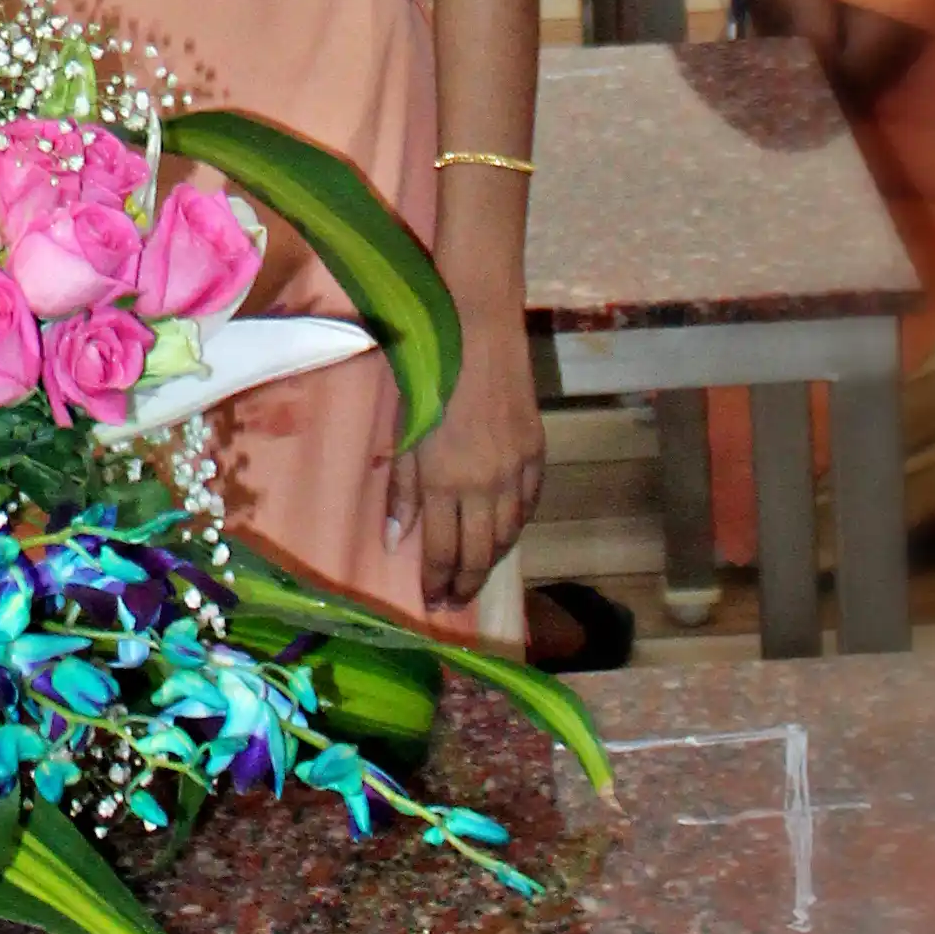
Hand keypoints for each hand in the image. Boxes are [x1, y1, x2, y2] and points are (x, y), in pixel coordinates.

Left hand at [387, 344, 544, 610]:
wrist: (480, 331)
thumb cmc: (429, 376)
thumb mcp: (404, 431)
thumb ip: (401, 489)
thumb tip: (397, 542)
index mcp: (444, 481)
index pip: (443, 552)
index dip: (437, 583)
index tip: (430, 601)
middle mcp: (485, 485)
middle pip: (479, 555)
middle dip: (465, 585)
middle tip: (453, 601)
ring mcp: (516, 471)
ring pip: (508, 535)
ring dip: (491, 560)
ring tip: (474, 572)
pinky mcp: (537, 453)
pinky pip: (529, 505)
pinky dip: (515, 526)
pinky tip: (503, 532)